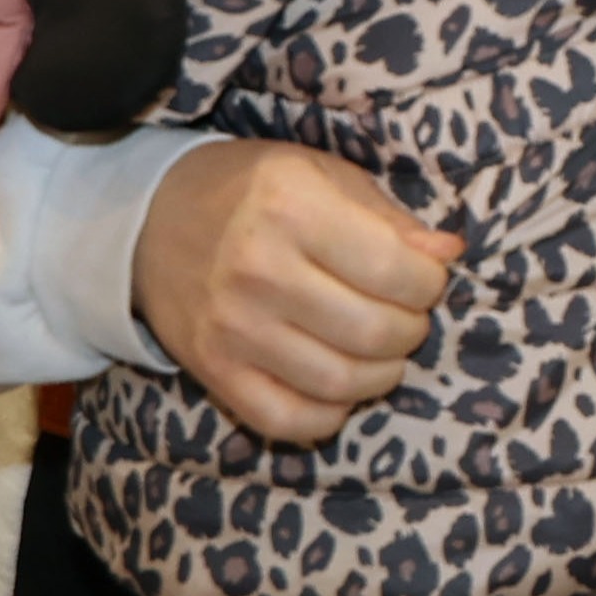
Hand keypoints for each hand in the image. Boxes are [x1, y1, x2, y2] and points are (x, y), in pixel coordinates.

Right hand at [133, 139, 459, 445]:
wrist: (146, 219)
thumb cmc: (250, 191)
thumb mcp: (320, 174)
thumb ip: (389, 216)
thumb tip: (449, 252)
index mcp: (290, 207)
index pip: (394, 270)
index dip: (430, 283)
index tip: (425, 277)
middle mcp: (257, 270)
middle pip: (375, 332)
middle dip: (412, 330)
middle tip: (405, 315)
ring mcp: (231, 327)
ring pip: (340, 381)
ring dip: (382, 374)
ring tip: (381, 350)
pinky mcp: (212, 370)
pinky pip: (288, 420)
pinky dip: (330, 413)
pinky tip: (339, 384)